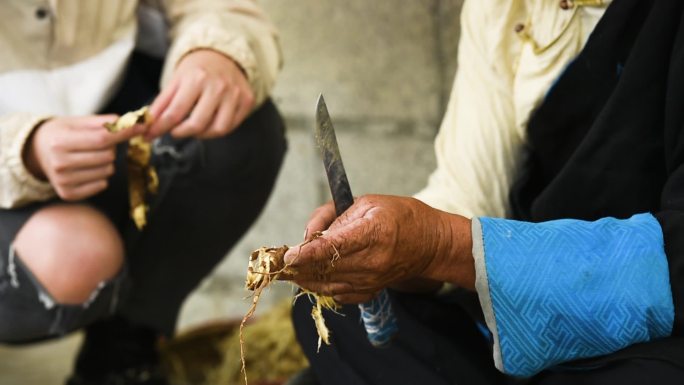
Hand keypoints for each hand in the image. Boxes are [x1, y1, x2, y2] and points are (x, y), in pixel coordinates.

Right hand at [24, 115, 144, 200]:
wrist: (37, 153)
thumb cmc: (61, 134)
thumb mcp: (76, 122)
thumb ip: (102, 122)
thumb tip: (129, 122)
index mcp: (60, 142)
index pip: (102, 138)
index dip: (125, 133)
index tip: (141, 126)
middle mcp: (59, 163)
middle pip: (108, 156)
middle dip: (111, 148)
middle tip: (98, 144)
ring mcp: (63, 182)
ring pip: (108, 171)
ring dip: (106, 162)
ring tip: (90, 156)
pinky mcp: (68, 194)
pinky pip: (102, 184)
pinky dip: (101, 176)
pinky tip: (87, 169)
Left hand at [146, 49, 254, 139]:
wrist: (223, 55)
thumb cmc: (197, 70)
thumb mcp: (175, 81)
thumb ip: (161, 104)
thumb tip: (146, 127)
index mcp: (196, 78)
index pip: (175, 113)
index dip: (159, 128)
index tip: (149, 135)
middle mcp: (218, 86)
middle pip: (197, 124)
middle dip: (180, 133)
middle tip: (174, 131)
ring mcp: (235, 94)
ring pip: (217, 129)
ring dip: (201, 134)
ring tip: (193, 127)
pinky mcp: (246, 101)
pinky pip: (231, 126)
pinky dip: (216, 130)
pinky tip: (209, 123)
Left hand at [282, 195, 474, 303]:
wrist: (430, 244)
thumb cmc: (400, 215)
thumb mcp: (368, 202)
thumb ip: (333, 214)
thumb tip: (307, 234)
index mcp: (374, 232)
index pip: (334, 247)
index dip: (307, 252)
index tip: (287, 255)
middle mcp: (373, 260)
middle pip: (326, 268)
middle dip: (297, 266)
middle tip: (275, 262)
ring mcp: (372, 280)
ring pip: (327, 284)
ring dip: (303, 278)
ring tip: (285, 270)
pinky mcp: (370, 291)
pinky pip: (338, 293)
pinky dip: (321, 286)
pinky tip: (310, 277)